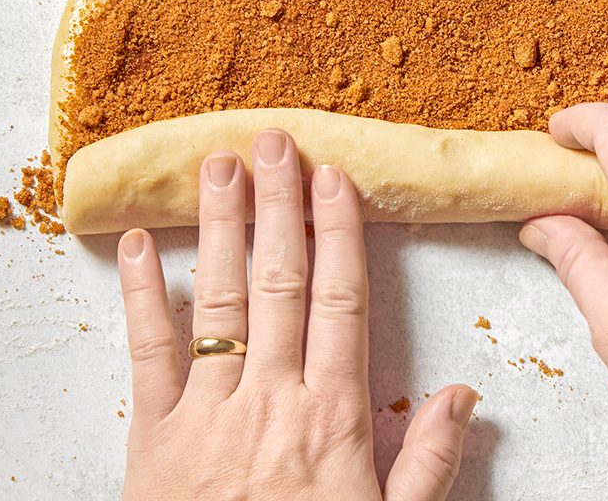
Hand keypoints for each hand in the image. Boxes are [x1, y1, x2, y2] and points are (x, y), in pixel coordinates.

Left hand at [117, 129, 476, 500]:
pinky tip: (142, 245)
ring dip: (221, 228)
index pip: (340, 300)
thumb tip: (465, 396)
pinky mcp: (153, 436)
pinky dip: (142, 296)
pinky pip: (148, 354)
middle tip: (273, 142)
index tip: (335, 178)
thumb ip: (429, 465)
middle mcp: (271, 399)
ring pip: (220, 302)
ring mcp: (208, 413)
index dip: (337, 233)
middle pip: (279, 283)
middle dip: (278, 206)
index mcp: (332, 416)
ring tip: (218, 166)